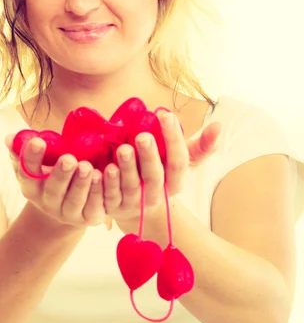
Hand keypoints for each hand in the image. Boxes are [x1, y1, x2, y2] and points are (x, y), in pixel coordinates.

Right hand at [5, 135, 106, 227]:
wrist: (69, 204)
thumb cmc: (51, 175)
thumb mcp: (37, 164)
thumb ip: (23, 150)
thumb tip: (10, 138)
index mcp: (32, 188)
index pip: (28, 174)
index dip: (31, 158)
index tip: (37, 141)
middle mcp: (48, 203)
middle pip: (53, 191)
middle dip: (61, 175)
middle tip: (68, 159)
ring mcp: (69, 213)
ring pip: (74, 201)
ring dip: (81, 184)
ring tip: (87, 167)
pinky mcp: (89, 217)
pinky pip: (94, 206)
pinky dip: (98, 192)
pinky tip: (102, 176)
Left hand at [103, 112, 221, 223]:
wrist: (135, 205)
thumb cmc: (161, 173)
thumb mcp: (181, 161)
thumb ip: (200, 145)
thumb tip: (220, 125)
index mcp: (176, 182)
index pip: (178, 161)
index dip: (173, 139)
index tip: (165, 115)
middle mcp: (157, 194)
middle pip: (155, 176)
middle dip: (150, 155)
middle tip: (143, 135)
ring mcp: (135, 203)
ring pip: (132, 186)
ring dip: (127, 168)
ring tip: (123, 149)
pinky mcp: (114, 207)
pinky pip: (109, 196)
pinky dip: (106, 183)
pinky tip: (102, 168)